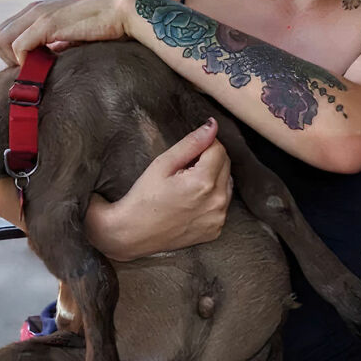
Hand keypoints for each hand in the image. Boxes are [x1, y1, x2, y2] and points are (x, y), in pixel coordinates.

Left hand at [0, 0, 136, 65]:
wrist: (125, 11)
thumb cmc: (106, 26)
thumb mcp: (73, 36)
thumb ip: (57, 46)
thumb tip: (48, 64)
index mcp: (39, 11)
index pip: (4, 33)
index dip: (11, 55)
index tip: (30, 68)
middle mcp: (34, 9)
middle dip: (7, 59)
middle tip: (30, 72)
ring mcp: (39, 14)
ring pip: (1, 40)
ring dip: (14, 61)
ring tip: (37, 70)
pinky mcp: (48, 23)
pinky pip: (19, 46)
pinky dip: (25, 62)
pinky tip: (44, 66)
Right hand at [85, 117, 232, 260]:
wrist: (133, 234)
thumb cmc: (143, 198)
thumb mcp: (163, 164)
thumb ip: (191, 143)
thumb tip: (212, 126)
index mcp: (204, 182)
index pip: (218, 149)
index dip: (203, 146)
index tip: (186, 155)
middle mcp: (217, 201)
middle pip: (226, 165)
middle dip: (209, 161)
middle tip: (184, 170)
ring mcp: (218, 218)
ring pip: (227, 185)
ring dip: (213, 179)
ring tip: (187, 187)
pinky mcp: (215, 230)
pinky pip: (221, 205)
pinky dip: (212, 199)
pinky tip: (191, 203)